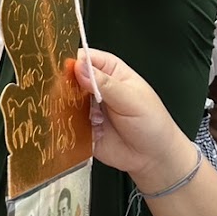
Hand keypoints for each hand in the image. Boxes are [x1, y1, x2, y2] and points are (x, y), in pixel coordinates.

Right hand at [73, 49, 192, 191]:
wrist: (154, 158)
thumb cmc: (152, 123)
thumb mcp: (132, 100)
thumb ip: (106, 84)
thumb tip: (81, 68)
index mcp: (109, 70)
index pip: (83, 58)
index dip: (71, 62)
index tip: (63, 71)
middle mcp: (94, 86)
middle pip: (68, 78)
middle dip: (62, 85)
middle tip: (65, 95)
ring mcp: (86, 107)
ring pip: (64, 101)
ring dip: (63, 106)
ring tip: (70, 114)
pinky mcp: (80, 128)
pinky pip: (65, 123)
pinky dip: (63, 125)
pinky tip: (70, 129)